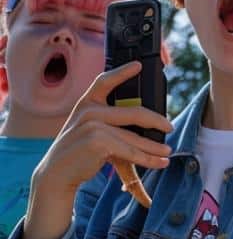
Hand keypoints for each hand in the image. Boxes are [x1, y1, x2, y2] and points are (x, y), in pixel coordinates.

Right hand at [24, 62, 172, 238]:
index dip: (122, 72)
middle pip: (134, 112)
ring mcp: (93, 125)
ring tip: (167, 152)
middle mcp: (89, 111)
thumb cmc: (78, 151)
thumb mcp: (88, 129)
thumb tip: (147, 123)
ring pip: (134, 137)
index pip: (104, 81)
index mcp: (86, 104)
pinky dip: (148, 159)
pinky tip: (160, 162)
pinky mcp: (98, 141)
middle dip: (156, 121)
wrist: (56, 173)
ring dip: (154, 147)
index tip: (138, 65)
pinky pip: (130, 151)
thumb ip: (110, 122)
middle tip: (169, 127)